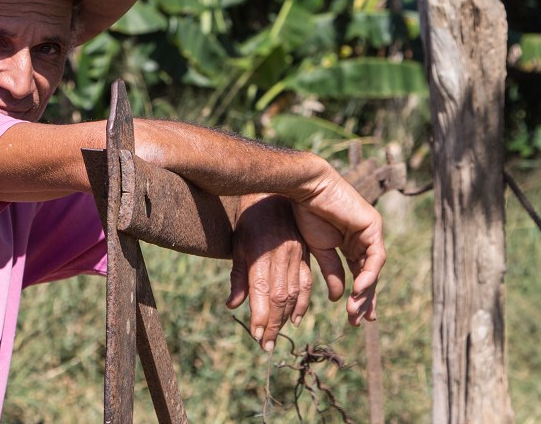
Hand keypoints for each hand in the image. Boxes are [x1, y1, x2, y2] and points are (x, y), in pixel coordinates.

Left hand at [227, 194, 312, 351]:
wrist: (273, 193)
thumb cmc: (250, 221)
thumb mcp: (238, 245)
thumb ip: (238, 276)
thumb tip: (233, 306)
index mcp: (261, 255)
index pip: (262, 294)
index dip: (261, 317)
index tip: (257, 337)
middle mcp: (281, 257)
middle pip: (280, 298)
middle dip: (273, 324)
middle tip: (267, 346)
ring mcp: (296, 256)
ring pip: (295, 293)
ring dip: (287, 317)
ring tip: (278, 335)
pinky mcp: (305, 254)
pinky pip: (307, 282)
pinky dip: (303, 302)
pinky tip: (296, 317)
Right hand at [288, 165, 383, 326]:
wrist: (306, 190)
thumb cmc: (307, 214)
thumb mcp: (319, 249)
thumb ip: (331, 271)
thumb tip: (338, 298)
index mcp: (351, 244)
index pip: (360, 275)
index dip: (359, 297)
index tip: (354, 319)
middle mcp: (364, 239)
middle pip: (369, 276)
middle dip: (365, 300)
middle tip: (358, 322)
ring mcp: (370, 232)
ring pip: (374, 270)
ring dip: (365, 293)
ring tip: (354, 311)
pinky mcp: (373, 226)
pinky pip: (375, 257)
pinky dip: (368, 275)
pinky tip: (358, 290)